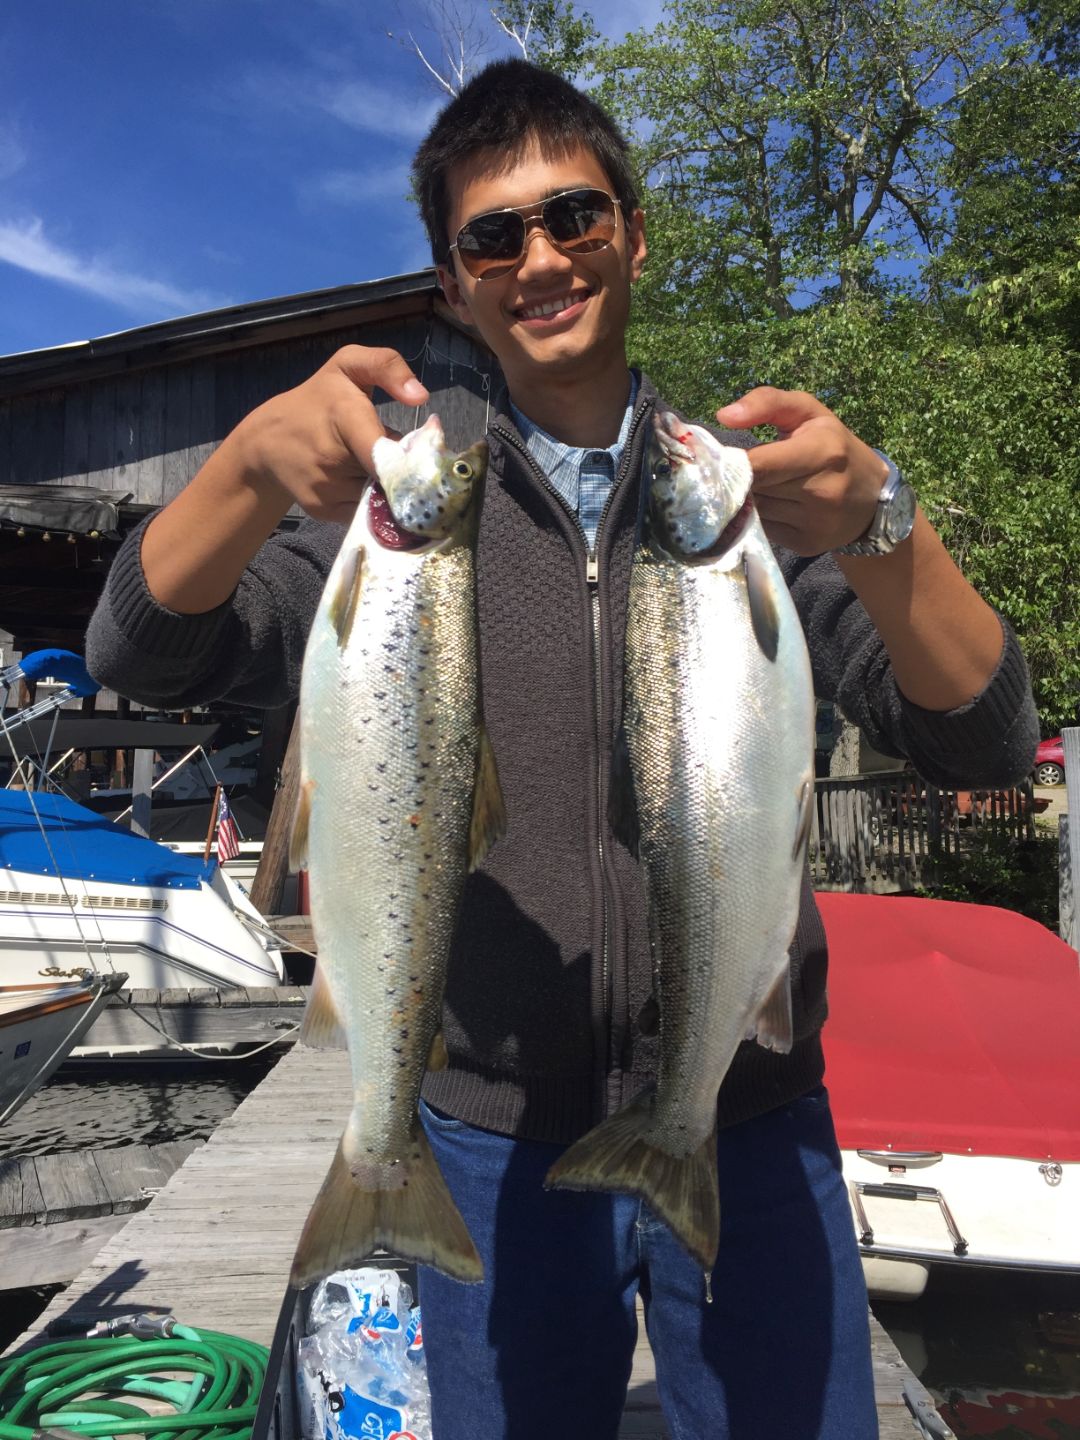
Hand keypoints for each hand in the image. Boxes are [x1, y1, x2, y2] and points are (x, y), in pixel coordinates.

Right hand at [236, 345, 427, 523]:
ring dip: (384, 482)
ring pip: (381, 493)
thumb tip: (420, 396)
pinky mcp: (324, 510)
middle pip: (392, 473)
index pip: (383, 451)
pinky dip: (370, 497)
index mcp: (345, 417)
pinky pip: (366, 509)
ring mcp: (326, 488)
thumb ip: (386, 366)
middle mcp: (333, 458)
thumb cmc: (317, 400)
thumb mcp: (347, 365)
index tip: (422, 456)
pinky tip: (356, 478)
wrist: (266, 442)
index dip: (408, 459)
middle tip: (392, 450)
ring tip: (367, 461)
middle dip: (401, 465)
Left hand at [716, 387, 887, 555]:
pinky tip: (772, 505)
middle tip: (742, 469)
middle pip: (753, 489)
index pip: (758, 463)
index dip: (734, 461)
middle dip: (740, 479)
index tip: (725, 457)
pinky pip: (763, 530)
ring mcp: (815, 522)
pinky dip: (759, 517)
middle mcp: (822, 490)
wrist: (872, 498)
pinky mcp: (806, 544)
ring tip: (762, 486)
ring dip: (749, 499)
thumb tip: (723, 416)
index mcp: (823, 452)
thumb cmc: (834, 446)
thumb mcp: (809, 412)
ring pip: (755, 511)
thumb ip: (767, 403)